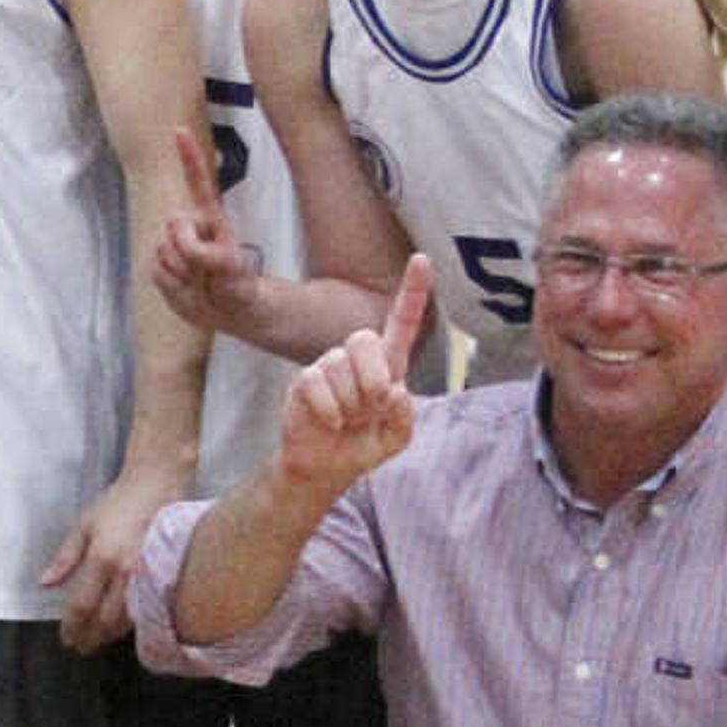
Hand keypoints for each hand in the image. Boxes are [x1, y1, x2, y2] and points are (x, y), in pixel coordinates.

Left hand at [43, 458, 177, 652]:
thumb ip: (65, 557)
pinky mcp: (167, 577)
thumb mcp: (85, 524)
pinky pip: (148, 611)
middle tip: (80, 646)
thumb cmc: (120, 501)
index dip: (71, 627)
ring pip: (128, 621)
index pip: (82, 606)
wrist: (160, 483)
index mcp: (102, 558)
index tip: (66, 637)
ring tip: (97, 639)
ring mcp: (150, 577)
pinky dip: (131, 624)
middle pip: (105, 621)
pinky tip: (122, 626)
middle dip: (90, 638)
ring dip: (110, 635)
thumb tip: (46, 584)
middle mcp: (127, 572)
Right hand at [151, 124, 266, 336]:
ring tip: (201, 282)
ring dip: (182, 272)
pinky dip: (172, 286)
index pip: (197, 183)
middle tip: (208, 270)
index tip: (178, 130)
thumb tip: (178, 241)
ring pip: (162, 253)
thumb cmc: (237, 284)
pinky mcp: (161, 269)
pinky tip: (188, 289)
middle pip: (172, 226)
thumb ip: (203, 252)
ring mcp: (174, 248)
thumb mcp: (230, 266)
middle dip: (188, 251)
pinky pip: (156, 274)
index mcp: (209, 219)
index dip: (188, 157)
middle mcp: (189, 228)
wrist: (230, 313)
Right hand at [272, 255, 433, 501]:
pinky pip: (317, 384)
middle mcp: (358, 358)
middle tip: (370, 408)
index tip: (422, 259)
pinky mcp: (305, 379)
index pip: (402, 322)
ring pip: (340, 367)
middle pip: (365, 339)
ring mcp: (329, 365)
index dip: (413, 292)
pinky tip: (330, 423)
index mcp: (389, 364)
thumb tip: (395, 391)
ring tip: (347, 420)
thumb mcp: (395, 438)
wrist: (324, 468)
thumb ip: (404, 418)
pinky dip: (329, 411)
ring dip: (349, 404)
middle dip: (371, 378)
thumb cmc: (363, 444)